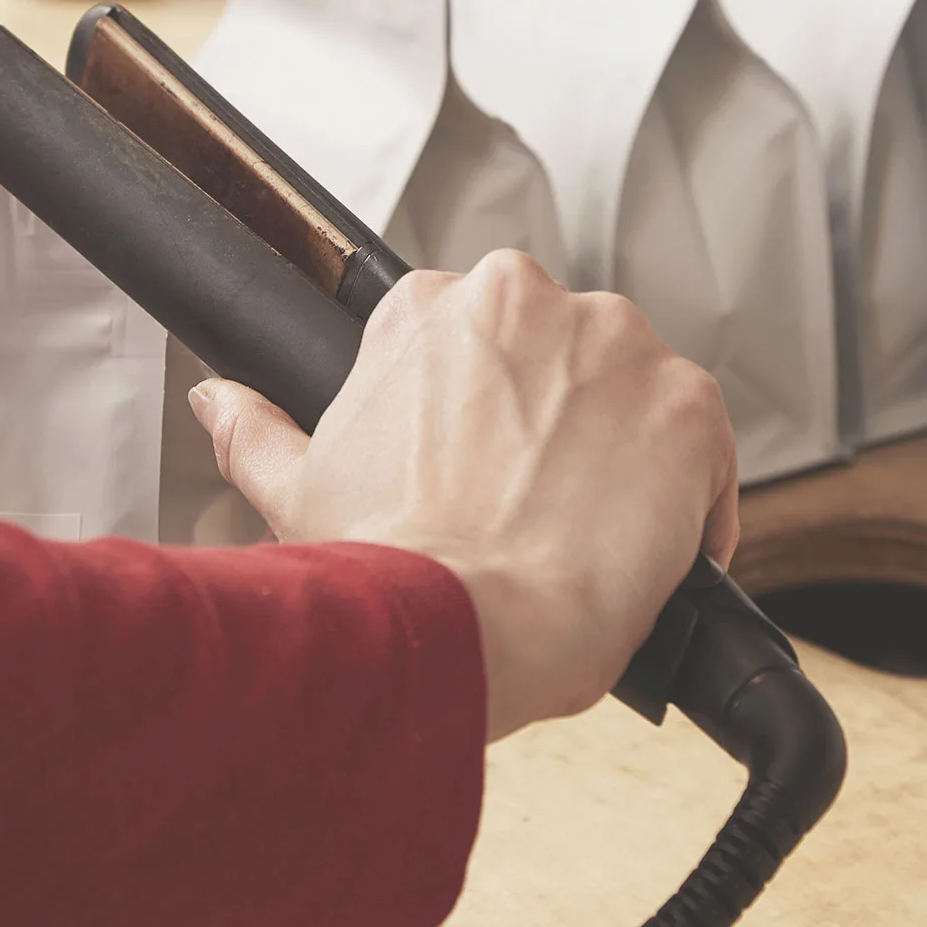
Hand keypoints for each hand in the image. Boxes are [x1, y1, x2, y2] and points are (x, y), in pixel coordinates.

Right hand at [187, 250, 738, 740]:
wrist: (469, 628)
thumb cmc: (389, 571)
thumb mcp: (301, 492)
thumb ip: (259, 431)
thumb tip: (219, 400)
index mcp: (430, 308)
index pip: (485, 336)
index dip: (496, 409)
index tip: (499, 460)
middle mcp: (524, 298)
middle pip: (564, 352)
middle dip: (561, 421)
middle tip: (542, 504)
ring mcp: (613, 343)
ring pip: (635, 388)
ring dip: (625, 449)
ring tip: (592, 534)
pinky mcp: (687, 400)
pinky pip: (707, 438)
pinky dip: (696, 492)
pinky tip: (658, 548)